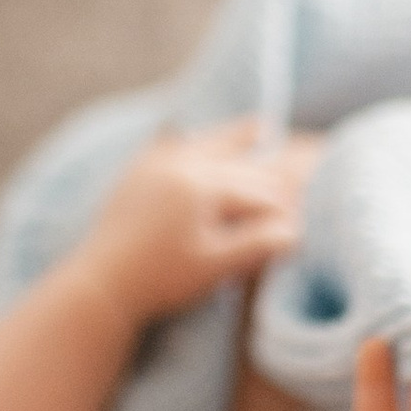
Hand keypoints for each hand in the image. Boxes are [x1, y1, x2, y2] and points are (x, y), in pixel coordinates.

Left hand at [73, 118, 317, 326]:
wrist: (100, 284)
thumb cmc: (161, 280)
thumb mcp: (215, 267)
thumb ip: (257, 246)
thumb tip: (297, 231)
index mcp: (203, 186)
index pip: (259, 190)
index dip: (287, 203)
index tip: (310, 210)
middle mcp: (180, 164)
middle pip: (239, 161)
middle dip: (271, 168)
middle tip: (305, 163)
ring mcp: (156, 164)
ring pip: (206, 142)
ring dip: (236, 136)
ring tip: (264, 126)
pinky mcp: (136, 173)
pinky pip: (169, 144)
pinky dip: (190, 139)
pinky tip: (196, 135)